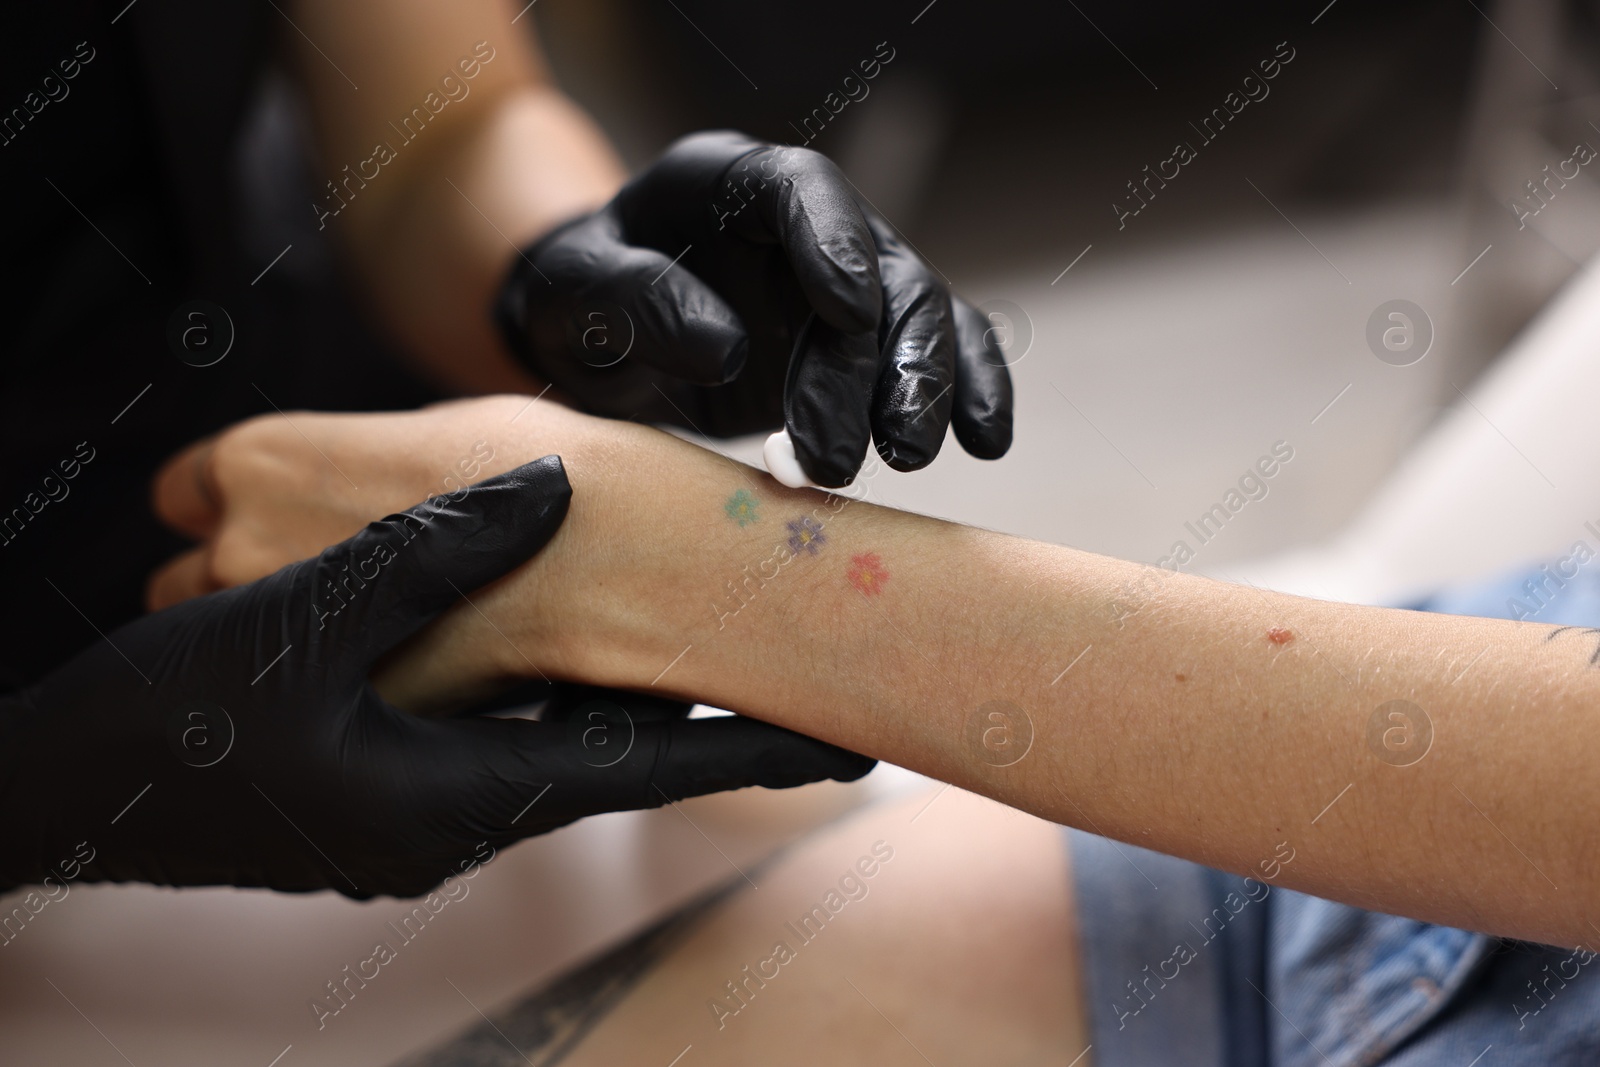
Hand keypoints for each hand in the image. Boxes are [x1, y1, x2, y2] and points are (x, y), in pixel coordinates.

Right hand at [3, 457, 868, 897]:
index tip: (849, 739)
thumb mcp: (293, 623)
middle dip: (713, 720)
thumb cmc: (165, 727)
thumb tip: (552, 489)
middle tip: (813, 678)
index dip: (750, 748)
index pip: (641, 769)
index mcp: (455, 797)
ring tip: (723, 647)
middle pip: (621, 761)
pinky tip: (579, 644)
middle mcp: (458, 818)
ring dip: (636, 699)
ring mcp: (424, 810)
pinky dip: (555, 690)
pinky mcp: (389, 788)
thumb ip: (430, 555)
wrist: (61, 796)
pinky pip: (503, 734)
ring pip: (564, 745)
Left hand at [494, 130, 1012, 486]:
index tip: (848, 314)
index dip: (834, 242)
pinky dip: (971, 392)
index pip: (803, 188)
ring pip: (924, 315)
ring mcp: (850, 283)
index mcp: (731, 184)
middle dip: (874, 363)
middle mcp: (807, 225)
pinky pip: (943, 353)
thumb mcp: (574, 297)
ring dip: (926, 387)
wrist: (602, 343)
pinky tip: (987, 440)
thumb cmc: (581, 304)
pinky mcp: (872, 343)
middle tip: (843, 454)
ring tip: (906, 457)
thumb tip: (724, 347)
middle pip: (876, 271)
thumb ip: (634, 303)